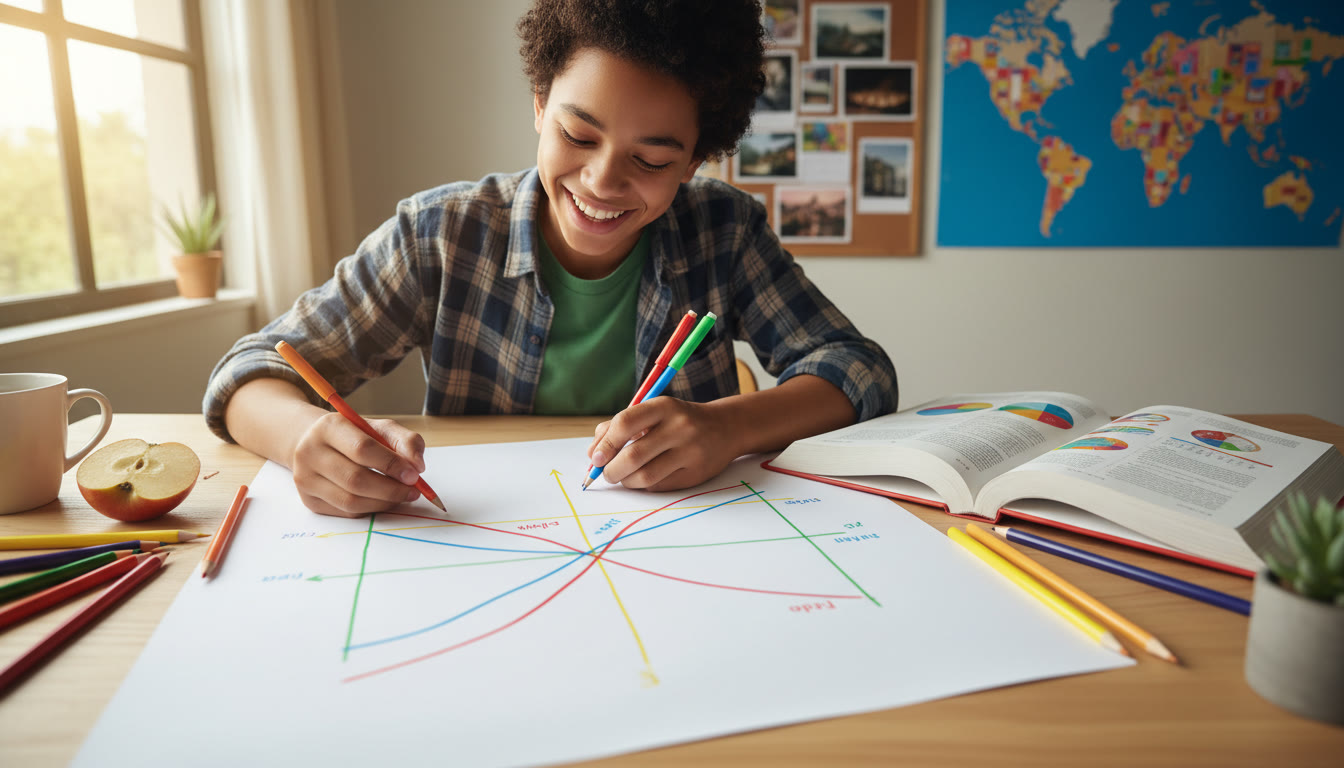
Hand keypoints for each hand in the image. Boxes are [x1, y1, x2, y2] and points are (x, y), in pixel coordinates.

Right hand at [290, 412, 426, 516]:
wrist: (317, 445)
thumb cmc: (354, 436)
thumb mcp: (380, 429)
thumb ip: (405, 441)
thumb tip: (417, 466)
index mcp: (329, 427)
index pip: (362, 449)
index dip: (392, 464)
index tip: (414, 475)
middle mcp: (310, 452)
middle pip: (355, 479)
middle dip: (391, 489)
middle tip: (413, 491)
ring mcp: (306, 479)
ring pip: (351, 501)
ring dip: (384, 503)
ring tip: (402, 496)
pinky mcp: (309, 500)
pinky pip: (346, 512)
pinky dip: (371, 509)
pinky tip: (383, 500)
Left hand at [586, 398, 738, 491]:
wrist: (725, 428)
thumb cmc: (678, 420)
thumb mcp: (653, 413)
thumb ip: (619, 427)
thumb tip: (593, 455)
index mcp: (664, 406)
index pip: (625, 423)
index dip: (606, 443)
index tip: (597, 457)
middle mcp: (679, 427)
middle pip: (633, 455)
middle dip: (611, 470)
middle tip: (607, 473)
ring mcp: (690, 451)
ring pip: (645, 476)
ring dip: (626, 481)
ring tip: (624, 477)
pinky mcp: (696, 473)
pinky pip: (659, 486)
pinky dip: (644, 485)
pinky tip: (644, 478)